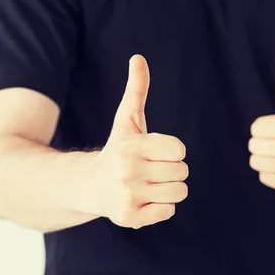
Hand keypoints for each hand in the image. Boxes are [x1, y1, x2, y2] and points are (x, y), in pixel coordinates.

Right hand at [89, 55, 188, 228]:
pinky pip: (169, 211)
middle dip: (172, 170)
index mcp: (131, 145)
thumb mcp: (127, 119)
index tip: (154, 152)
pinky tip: (143, 200)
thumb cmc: (120, 149)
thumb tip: (138, 57)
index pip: (180, 150)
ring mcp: (128, 196)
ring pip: (179, 192)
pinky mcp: (130, 217)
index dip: (172, 150)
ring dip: (169, 189)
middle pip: (183, 172)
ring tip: (149, 184)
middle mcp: (127, 171)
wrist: (92, 185)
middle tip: (150, 170)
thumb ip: (136, 89)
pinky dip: (161, 207)